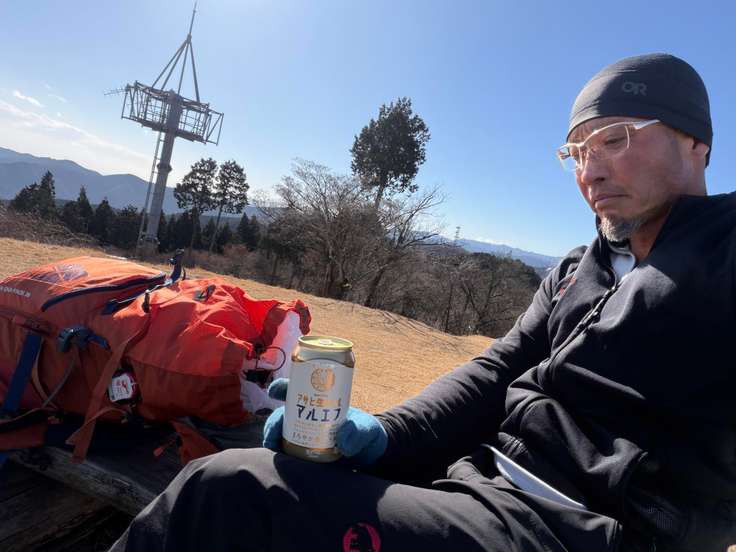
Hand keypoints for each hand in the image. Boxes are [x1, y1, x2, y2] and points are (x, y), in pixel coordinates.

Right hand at [261, 378, 387, 465]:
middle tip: (272, 434)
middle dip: (274, 423)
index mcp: (319, 403)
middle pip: (283, 416)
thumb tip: (343, 440)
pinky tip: (278, 463)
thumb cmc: (365, 432)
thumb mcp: (365, 428)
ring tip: (273, 450)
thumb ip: (357, 432)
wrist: (367, 455)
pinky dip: (280, 458)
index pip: (297, 389)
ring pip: (281, 435)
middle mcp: (306, 418)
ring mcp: (303, 436)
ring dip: (273, 441)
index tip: (274, 390)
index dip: (282, 387)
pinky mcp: (303, 455)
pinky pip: (287, 455)